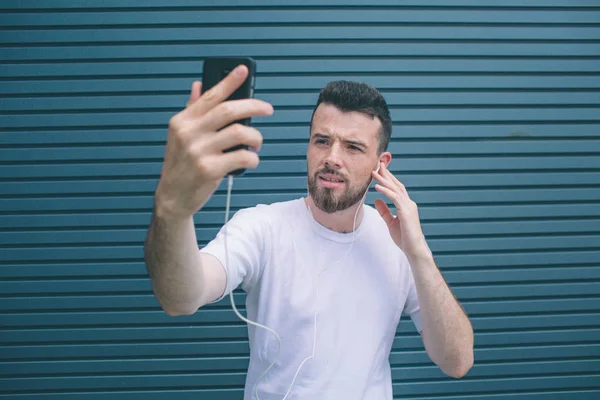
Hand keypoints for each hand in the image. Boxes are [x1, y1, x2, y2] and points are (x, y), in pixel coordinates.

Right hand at [154, 65, 273, 219]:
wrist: (172, 198)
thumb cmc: (181, 165)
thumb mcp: (180, 136)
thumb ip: (191, 110)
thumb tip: (198, 85)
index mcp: (182, 121)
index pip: (210, 95)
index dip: (228, 80)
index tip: (243, 69)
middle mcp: (189, 133)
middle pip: (229, 110)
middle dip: (254, 106)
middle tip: (268, 109)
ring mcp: (198, 151)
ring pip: (240, 133)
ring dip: (256, 137)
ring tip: (257, 143)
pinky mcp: (209, 169)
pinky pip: (242, 157)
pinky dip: (252, 159)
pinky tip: (250, 161)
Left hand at [372, 162, 429, 259]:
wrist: (413, 249)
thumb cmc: (404, 238)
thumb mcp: (390, 222)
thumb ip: (384, 211)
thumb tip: (376, 200)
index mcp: (406, 205)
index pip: (396, 188)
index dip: (388, 178)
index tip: (379, 170)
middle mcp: (409, 203)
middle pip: (396, 185)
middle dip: (387, 174)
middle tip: (378, 164)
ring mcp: (409, 207)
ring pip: (395, 189)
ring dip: (384, 179)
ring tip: (374, 172)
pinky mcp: (406, 212)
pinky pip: (395, 198)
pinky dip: (386, 191)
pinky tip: (377, 186)